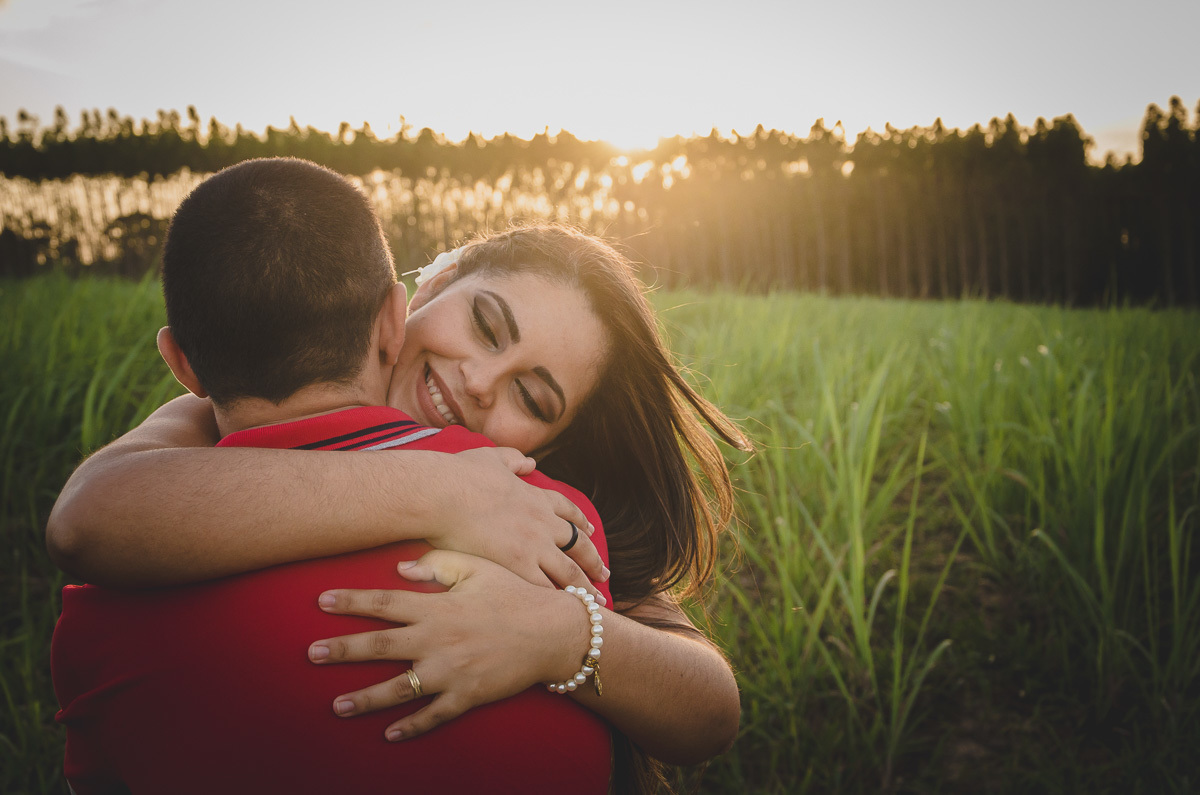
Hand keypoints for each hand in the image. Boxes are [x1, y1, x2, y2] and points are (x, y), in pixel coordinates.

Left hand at [308, 550, 593, 740]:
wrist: (553, 633)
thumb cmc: (515, 596)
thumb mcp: (479, 570)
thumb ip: (438, 567)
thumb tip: (400, 567)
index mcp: (438, 607)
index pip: (385, 602)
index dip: (351, 601)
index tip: (321, 601)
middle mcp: (438, 640)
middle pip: (381, 645)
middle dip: (344, 650)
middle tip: (312, 654)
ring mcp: (451, 671)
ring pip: (399, 688)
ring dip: (365, 698)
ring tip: (336, 706)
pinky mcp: (467, 696)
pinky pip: (433, 716)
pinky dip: (410, 726)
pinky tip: (388, 734)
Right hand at [425, 447, 608, 601]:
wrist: (444, 494)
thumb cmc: (460, 475)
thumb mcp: (491, 457)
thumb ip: (513, 459)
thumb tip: (529, 461)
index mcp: (535, 497)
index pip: (567, 511)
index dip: (580, 522)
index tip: (591, 531)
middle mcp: (542, 522)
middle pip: (578, 544)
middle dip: (593, 560)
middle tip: (604, 574)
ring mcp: (533, 545)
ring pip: (569, 571)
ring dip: (584, 587)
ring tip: (595, 602)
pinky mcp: (518, 565)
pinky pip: (545, 587)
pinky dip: (557, 599)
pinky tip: (565, 612)